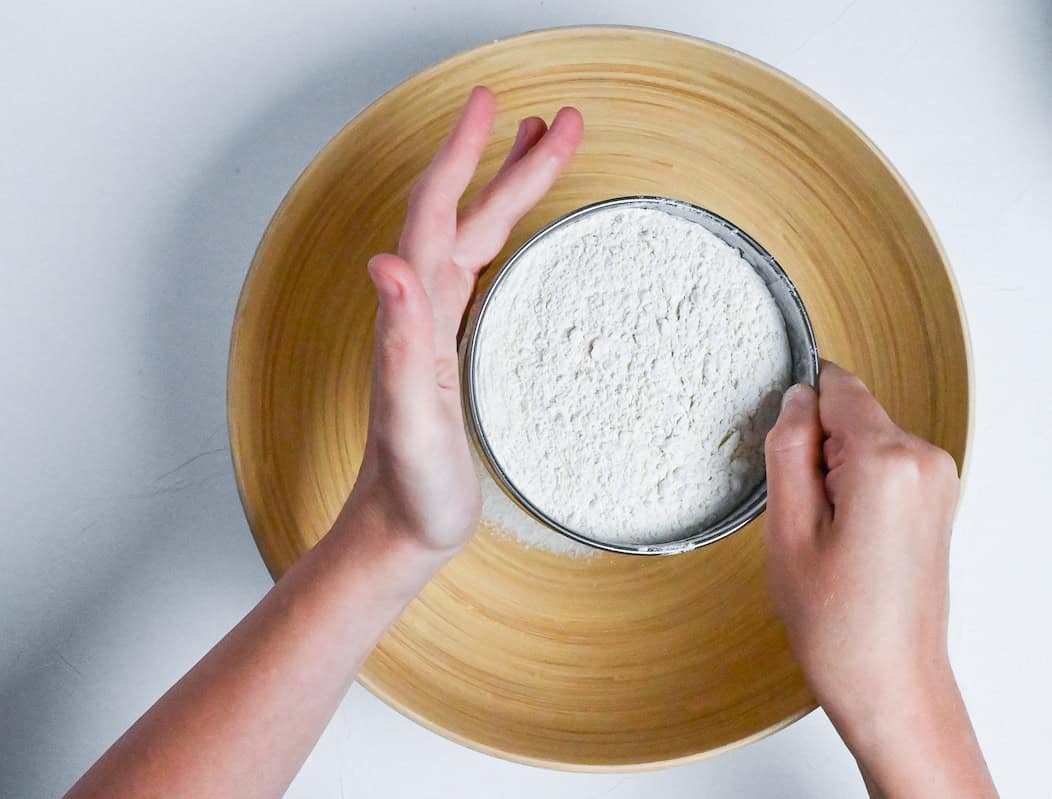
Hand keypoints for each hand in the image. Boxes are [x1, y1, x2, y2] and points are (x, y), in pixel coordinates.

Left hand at [346, 87, 583, 554]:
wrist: (400, 530)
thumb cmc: (410, 488)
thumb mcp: (411, 420)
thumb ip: (398, 344)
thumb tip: (386, 264)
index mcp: (416, 315)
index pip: (439, 214)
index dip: (464, 156)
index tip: (492, 106)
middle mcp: (423, 311)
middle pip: (469, 215)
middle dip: (512, 163)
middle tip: (559, 121)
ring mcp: (438, 329)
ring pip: (478, 238)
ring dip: (511, 191)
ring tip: (545, 154)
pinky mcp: (455, 352)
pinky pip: (484, 273)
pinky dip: (507, 238)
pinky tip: (524, 237)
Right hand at [765, 360, 994, 796]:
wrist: (893, 685)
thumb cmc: (839, 626)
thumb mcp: (788, 531)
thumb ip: (788, 449)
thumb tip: (795, 398)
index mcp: (888, 461)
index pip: (834, 386)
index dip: (798, 415)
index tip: (786, 461)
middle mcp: (925, 460)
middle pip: (851, 413)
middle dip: (817, 449)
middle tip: (805, 516)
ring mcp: (939, 480)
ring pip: (866, 439)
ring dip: (837, 472)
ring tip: (829, 536)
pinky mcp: (938, 500)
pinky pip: (884, 466)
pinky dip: (859, 488)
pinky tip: (849, 540)